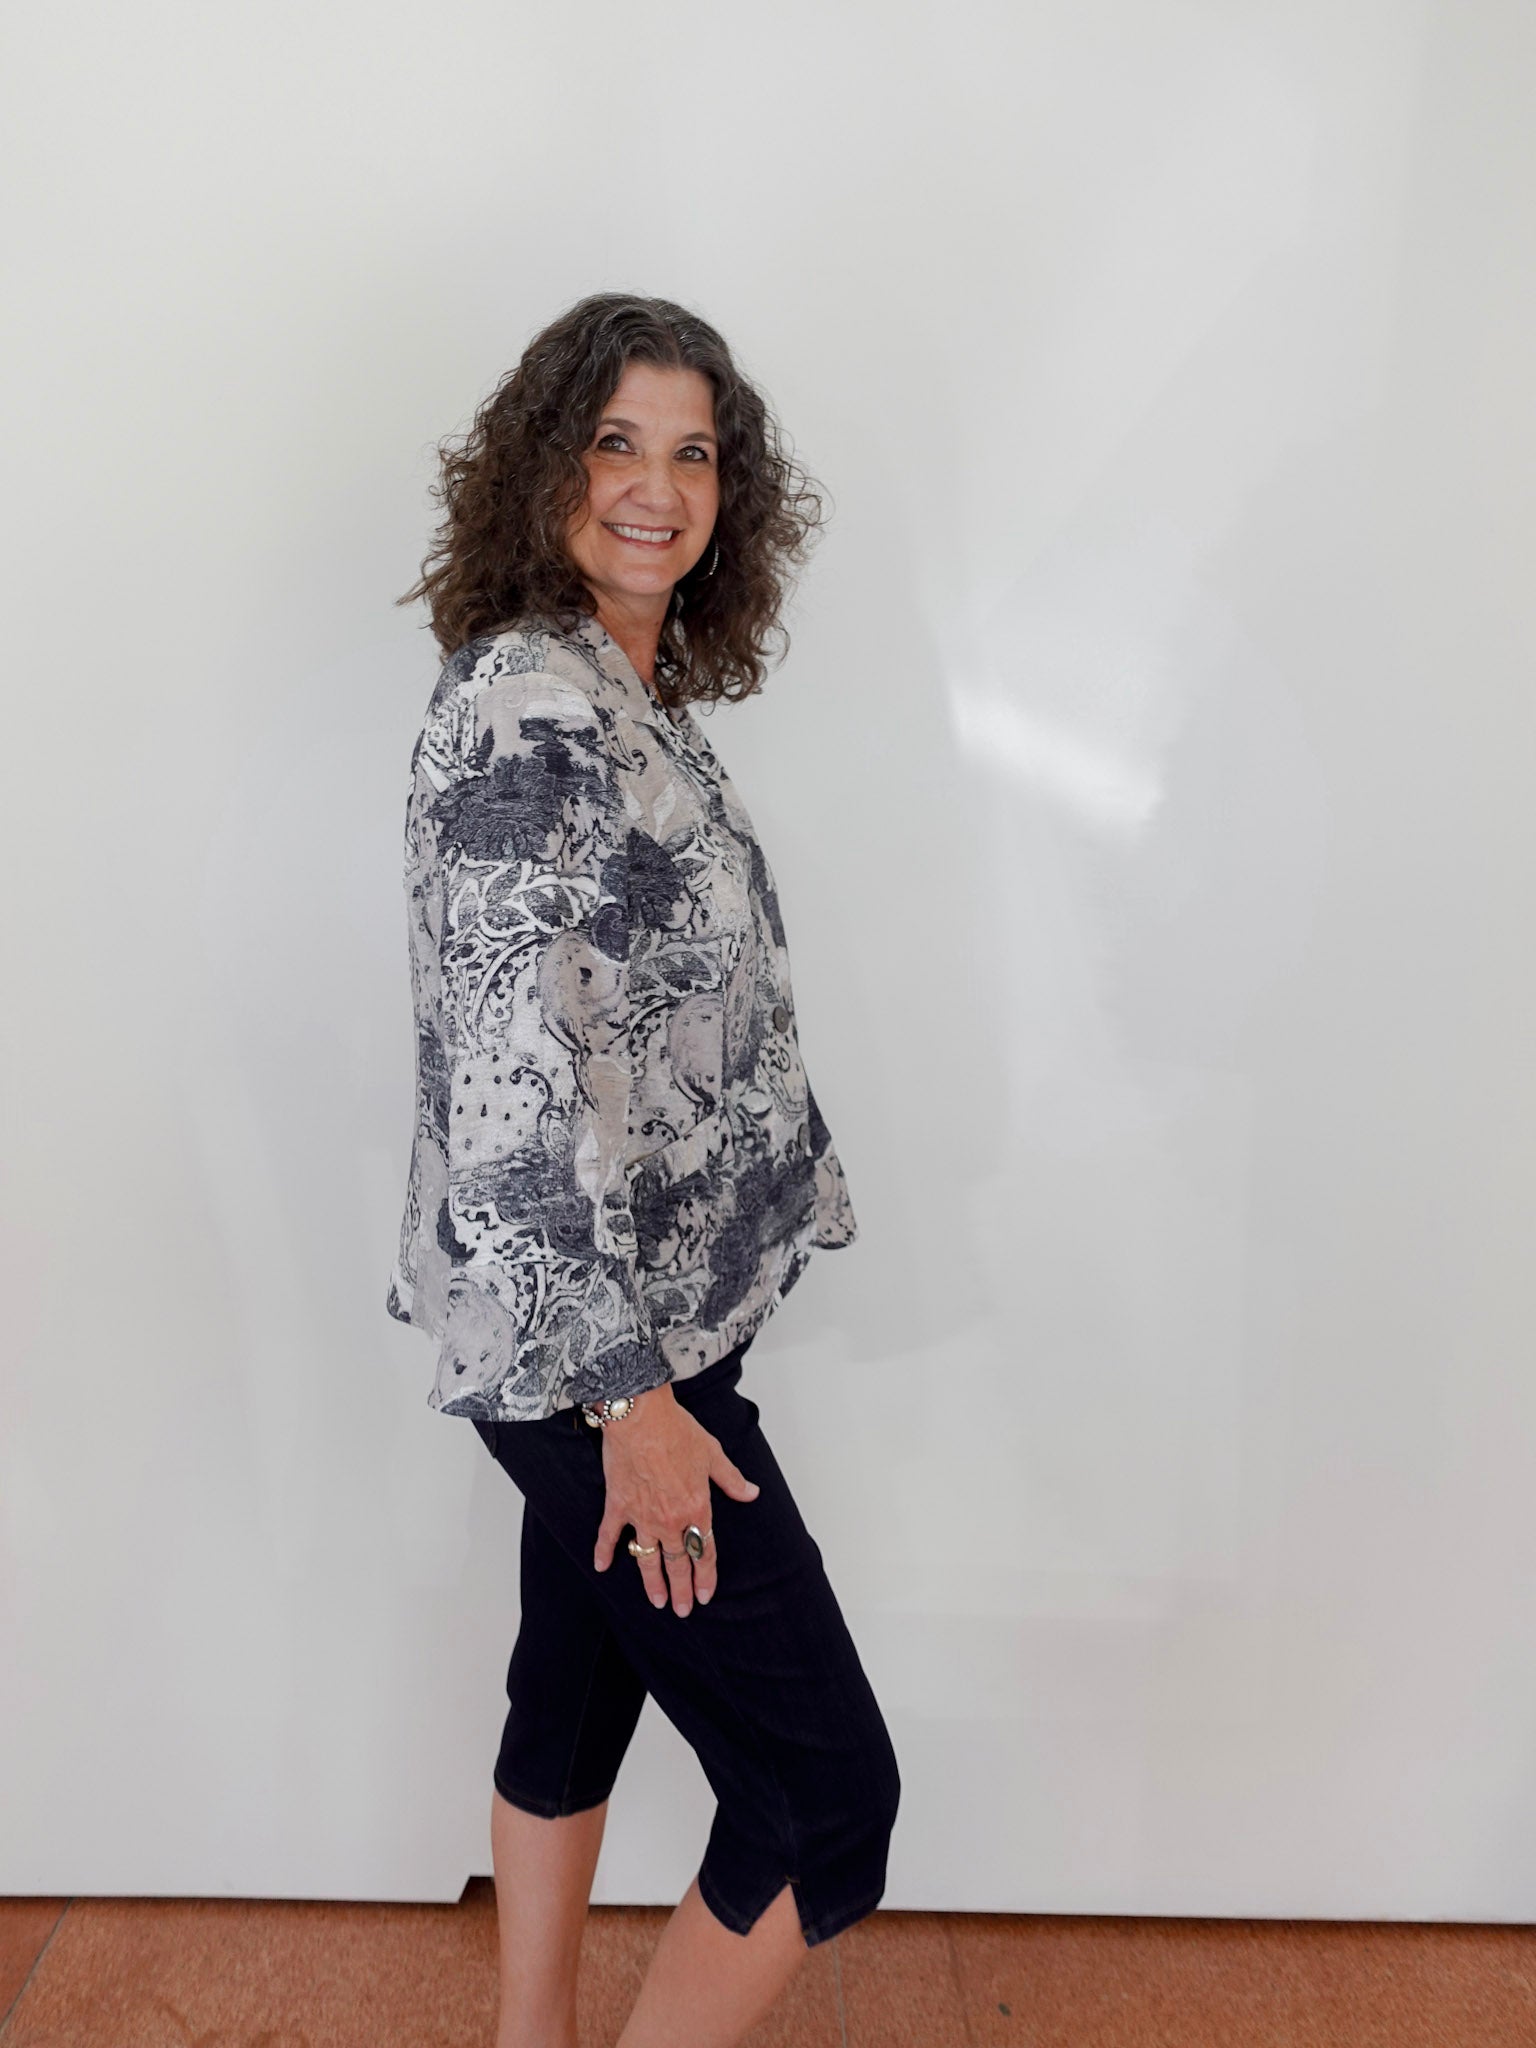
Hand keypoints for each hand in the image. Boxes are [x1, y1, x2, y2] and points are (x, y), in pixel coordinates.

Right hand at [592, 1385, 759, 1615]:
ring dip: (652, 1583)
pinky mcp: (618, 1505)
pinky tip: (601, 1567)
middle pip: (677, 1563)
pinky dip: (604, 1551)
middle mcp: (670, 1519)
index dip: (706, 1577)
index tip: (706, 1595)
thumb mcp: (712, 1454)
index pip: (704, 1552)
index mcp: (696, 1508)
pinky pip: (610, 1534)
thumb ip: (731, 1479)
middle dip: (682, 1590)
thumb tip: (751, 1493)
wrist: (641, 1416)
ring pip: (648, 1558)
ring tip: (657, 1602)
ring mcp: (641, 1515)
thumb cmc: (677, 1431)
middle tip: (682, 1610)